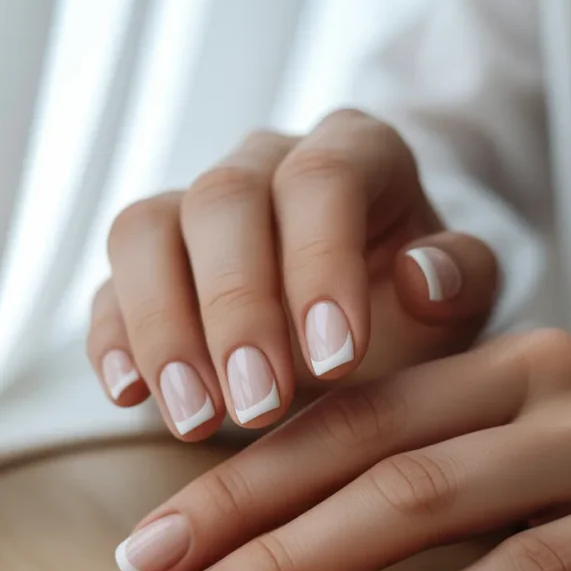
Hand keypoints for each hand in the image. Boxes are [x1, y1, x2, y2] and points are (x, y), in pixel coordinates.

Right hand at [88, 109, 496, 438]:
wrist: (365, 319)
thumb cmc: (414, 305)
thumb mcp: (460, 300)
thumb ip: (461, 280)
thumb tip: (418, 276)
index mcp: (351, 152)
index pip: (322, 179)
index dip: (320, 264)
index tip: (337, 362)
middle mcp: (263, 164)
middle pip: (221, 199)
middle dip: (236, 309)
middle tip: (258, 406)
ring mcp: (193, 208)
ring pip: (144, 230)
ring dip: (163, 329)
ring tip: (195, 418)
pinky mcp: (149, 264)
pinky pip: (108, 285)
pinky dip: (113, 340)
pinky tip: (129, 396)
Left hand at [115, 329, 570, 570]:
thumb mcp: (514, 440)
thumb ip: (428, 456)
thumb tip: (291, 524)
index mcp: (491, 366)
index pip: (341, 416)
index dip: (240, 476)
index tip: (153, 540)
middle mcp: (536, 386)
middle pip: (359, 452)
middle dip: (242, 521)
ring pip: (424, 501)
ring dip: (303, 567)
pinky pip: (531, 570)